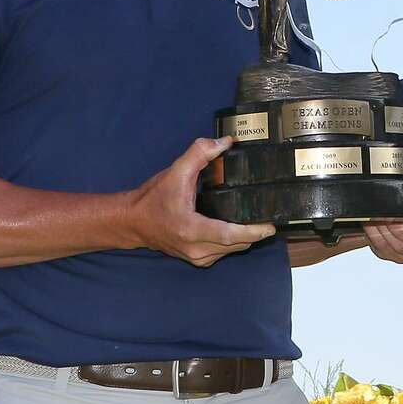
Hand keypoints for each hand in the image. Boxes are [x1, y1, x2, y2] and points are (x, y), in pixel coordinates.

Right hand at [128, 137, 274, 266]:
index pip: (229, 235)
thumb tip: (225, 143)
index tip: (270, 226)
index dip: (252, 231)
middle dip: (255, 232)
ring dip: (245, 237)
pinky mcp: (197, 260)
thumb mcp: (175, 172)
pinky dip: (233, 241)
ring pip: (232, 250)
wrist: (133, 222)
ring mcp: (197, 257)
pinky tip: (237, 227)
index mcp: (191, 229)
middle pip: (236, 244)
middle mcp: (195, 248)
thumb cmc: (152, 199)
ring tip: (256, 219)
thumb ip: (199, 154)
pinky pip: (224, 252)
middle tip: (269, 215)